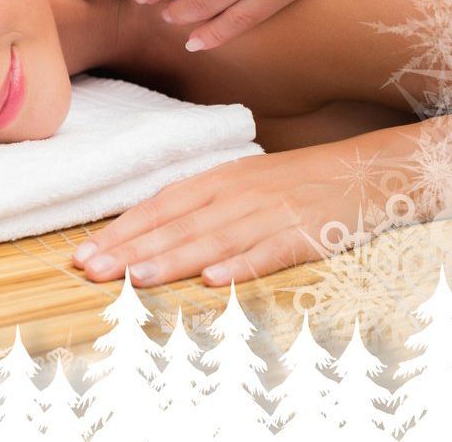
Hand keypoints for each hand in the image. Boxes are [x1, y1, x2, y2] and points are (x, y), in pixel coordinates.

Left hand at [71, 133, 405, 286]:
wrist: (369, 171)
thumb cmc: (295, 182)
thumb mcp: (240, 183)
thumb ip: (197, 204)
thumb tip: (145, 230)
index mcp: (217, 180)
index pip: (158, 207)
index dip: (120, 230)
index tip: (82, 253)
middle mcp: (236, 193)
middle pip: (176, 225)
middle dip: (130, 249)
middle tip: (91, 271)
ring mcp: (271, 213)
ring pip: (213, 239)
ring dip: (173, 260)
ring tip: (136, 279)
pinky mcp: (305, 233)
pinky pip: (268, 252)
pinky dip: (241, 265)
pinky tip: (214, 281)